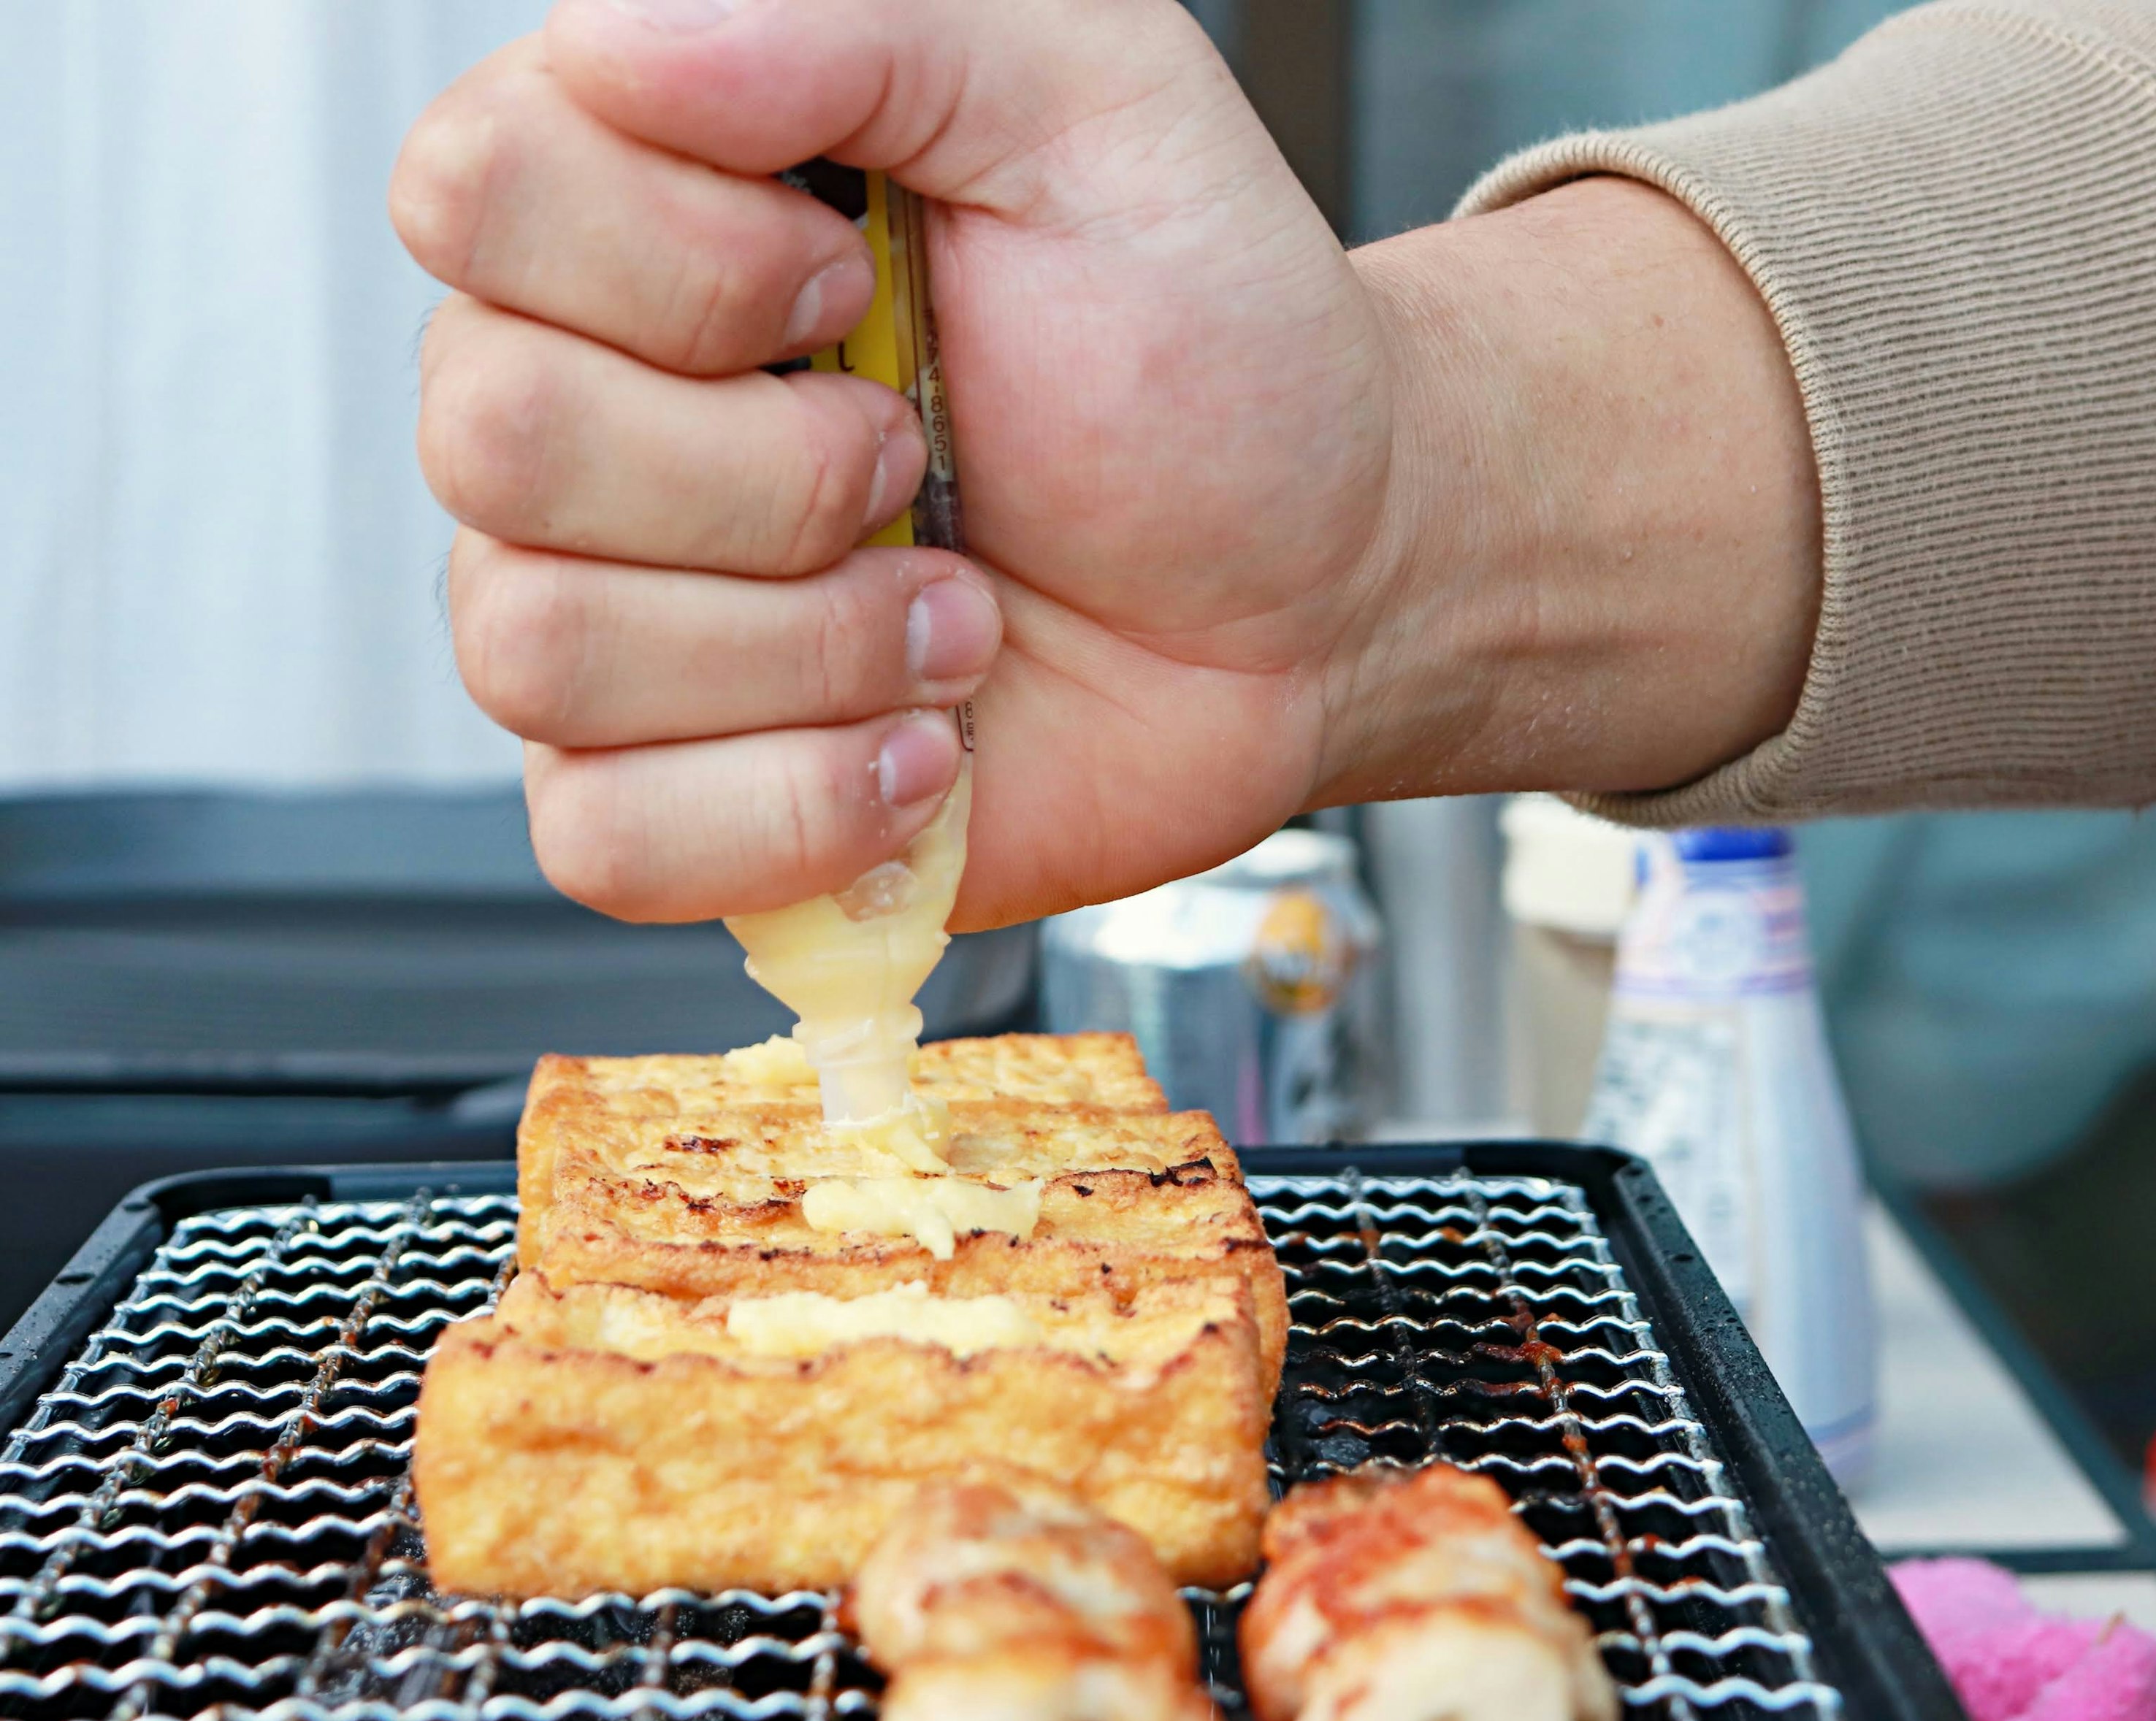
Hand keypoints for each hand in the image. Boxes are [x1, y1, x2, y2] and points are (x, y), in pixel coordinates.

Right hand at [392, 0, 1815, 924]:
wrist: (1315, 586)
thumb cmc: (1210, 354)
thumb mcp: (1092, 102)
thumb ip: (868, 25)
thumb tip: (624, 40)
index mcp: (651, 207)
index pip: (470, 195)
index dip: (673, 259)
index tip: (843, 275)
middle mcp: (599, 407)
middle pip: (495, 438)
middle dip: (776, 474)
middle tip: (923, 454)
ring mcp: (622, 614)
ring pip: (539, 650)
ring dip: (816, 647)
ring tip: (958, 616)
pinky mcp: (678, 796)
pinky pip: (604, 834)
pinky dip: (798, 805)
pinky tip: (919, 749)